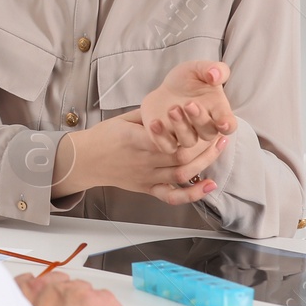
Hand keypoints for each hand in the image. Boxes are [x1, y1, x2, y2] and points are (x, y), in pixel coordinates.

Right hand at [55, 110, 228, 203]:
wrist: (85, 160)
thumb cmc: (104, 136)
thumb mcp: (125, 119)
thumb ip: (150, 116)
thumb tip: (174, 109)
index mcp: (136, 139)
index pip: (170, 136)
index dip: (190, 129)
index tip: (204, 119)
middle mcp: (144, 161)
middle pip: (182, 156)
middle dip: (205, 145)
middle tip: (220, 133)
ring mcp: (147, 177)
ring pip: (182, 173)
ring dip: (205, 163)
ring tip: (220, 149)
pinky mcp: (147, 188)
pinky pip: (172, 196)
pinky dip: (192, 194)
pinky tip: (208, 186)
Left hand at [141, 60, 233, 148]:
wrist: (166, 88)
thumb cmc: (188, 80)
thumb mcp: (199, 69)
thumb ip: (213, 69)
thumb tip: (215, 74)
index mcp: (217, 111)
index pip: (229, 125)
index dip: (227, 125)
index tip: (222, 122)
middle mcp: (204, 127)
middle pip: (208, 133)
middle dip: (199, 119)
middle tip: (188, 104)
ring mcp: (186, 136)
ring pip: (188, 142)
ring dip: (181, 127)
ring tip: (172, 109)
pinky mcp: (167, 140)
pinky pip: (167, 147)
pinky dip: (161, 138)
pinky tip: (155, 123)